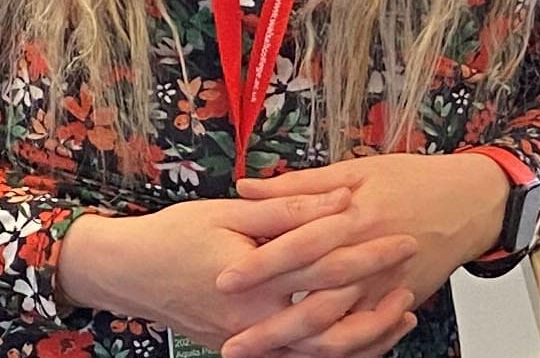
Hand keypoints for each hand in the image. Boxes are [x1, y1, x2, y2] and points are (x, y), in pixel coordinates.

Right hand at [57, 193, 417, 352]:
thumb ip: (283, 208)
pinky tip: (368, 335)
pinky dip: (341, 350)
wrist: (128, 274)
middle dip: (378, 290)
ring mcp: (251, 342)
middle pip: (333, 313)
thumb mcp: (226, 212)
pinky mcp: (250, 351)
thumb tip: (336, 198)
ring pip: (323, 351)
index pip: (323, 264)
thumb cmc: (172, 237)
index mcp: (251, 281)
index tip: (401, 234)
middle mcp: (253, 320)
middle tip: (411, 267)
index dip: (367, 249)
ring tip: (404, 308)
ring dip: (368, 332)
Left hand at [215, 154, 513, 354]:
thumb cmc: (412, 182)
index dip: (261, 266)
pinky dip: (335, 353)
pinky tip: (303, 357)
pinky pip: (363, 340)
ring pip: (339, 332)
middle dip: (270, 327)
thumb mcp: (356, 170)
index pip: (299, 247)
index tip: (224, 280)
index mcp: (355, 220)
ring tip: (260, 357)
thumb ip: (298, 185)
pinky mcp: (396, 305)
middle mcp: (369, 261)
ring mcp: (385, 290)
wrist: (470, 204)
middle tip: (232, 342)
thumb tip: (245, 188)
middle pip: (315, 302)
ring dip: (297, 349)